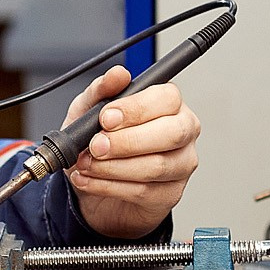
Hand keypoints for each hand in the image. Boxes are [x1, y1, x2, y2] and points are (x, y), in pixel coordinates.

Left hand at [61, 66, 201, 238]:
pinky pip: (143, 191)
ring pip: (156, 166)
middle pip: (172, 133)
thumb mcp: (88, 110)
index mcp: (168, 104)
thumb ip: (101, 90)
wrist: (90, 181)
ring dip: (113, 167)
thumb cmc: (99, 141)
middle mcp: (182, 132)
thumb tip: (117, 74)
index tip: (106, 117)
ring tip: (87, 164)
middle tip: (97, 145)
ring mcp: (180, 165)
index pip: (167, 99)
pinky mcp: (170, 194)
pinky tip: (89, 180)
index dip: (136, 109)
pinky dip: (108, 186)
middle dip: (127, 141)